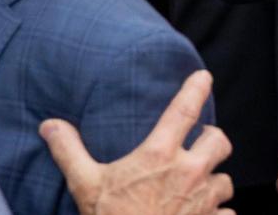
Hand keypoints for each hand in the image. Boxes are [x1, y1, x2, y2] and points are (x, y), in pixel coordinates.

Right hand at [41, 69, 232, 214]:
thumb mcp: (86, 186)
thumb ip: (70, 152)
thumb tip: (49, 124)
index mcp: (160, 155)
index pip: (186, 108)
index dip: (197, 87)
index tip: (203, 77)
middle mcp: (189, 172)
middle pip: (219, 139)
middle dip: (212, 141)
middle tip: (199, 146)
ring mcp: (203, 200)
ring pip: (225, 179)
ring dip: (215, 181)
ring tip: (200, 186)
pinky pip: (227, 212)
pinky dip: (219, 214)